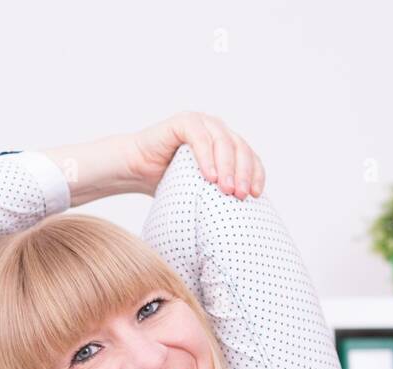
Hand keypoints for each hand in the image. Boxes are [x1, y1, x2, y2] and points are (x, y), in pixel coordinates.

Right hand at [125, 111, 265, 198]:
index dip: (256, 174)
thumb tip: (242, 221)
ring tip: (226, 188)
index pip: (250, 156)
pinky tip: (209, 176)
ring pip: (224, 141)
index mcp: (226, 145)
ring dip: (227, 166)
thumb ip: (220, 193)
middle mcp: (216, 130)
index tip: (255, 195)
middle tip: (241, 195)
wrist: (136, 171)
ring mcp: (201, 123)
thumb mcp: (200, 190)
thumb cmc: (167, 182)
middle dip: (243, 173)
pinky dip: (207, 156)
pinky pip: (200, 137)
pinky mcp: (183, 122)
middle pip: (240, 148)